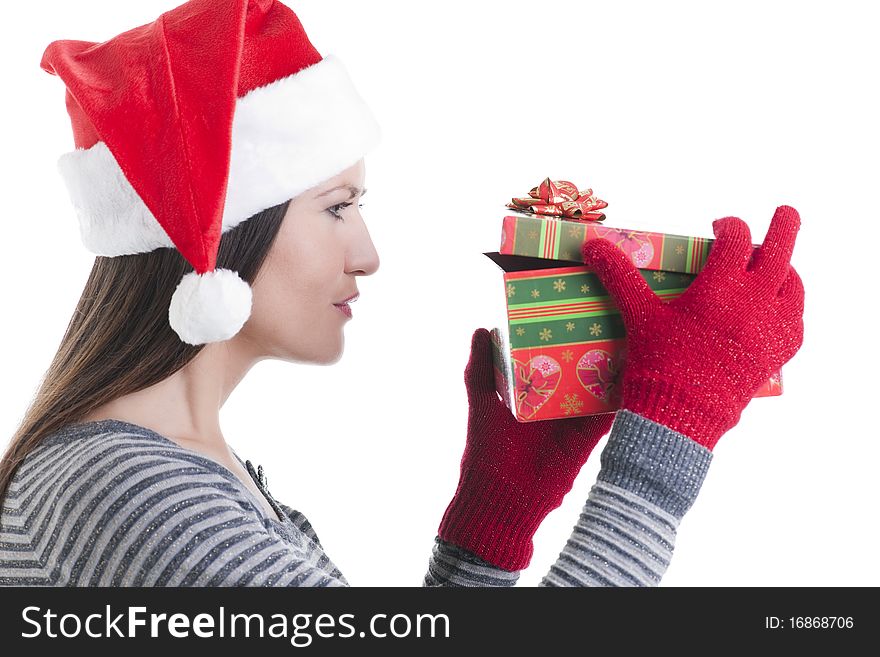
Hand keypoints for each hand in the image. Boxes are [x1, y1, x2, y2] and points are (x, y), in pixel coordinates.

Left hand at [437, 328, 614, 570]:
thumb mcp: (481, 400)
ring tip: (625, 337)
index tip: (575, 311)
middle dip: (592, 349)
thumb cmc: (486, 448)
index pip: (552, 360)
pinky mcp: (587, 438)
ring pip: (596, 388)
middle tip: (607, 317)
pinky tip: (631, 374)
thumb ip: (481, 369)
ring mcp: (574, 421)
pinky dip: (618, 397)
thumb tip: (481, 329)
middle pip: (579, 371)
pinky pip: (607, 414)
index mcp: (532, 394)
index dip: (563, 340)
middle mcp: (556, 405)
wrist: (501, 497)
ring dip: (610, 369)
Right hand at [581, 205, 804, 449]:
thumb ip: (619, 276)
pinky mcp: (779, 352)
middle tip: (784, 211)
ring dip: (785, 269)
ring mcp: (772, 327)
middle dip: (784, 224)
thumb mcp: (640, 316)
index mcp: (722, 287)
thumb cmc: (659, 363)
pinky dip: (789, 306)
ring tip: (774, 265)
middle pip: (781, 248)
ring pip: (793, 284)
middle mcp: (756, 301)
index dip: (728, 225)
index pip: (736, 238)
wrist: (682, 417)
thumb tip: (592, 245)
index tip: (718, 227)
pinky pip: (796, 319)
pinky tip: (776, 308)